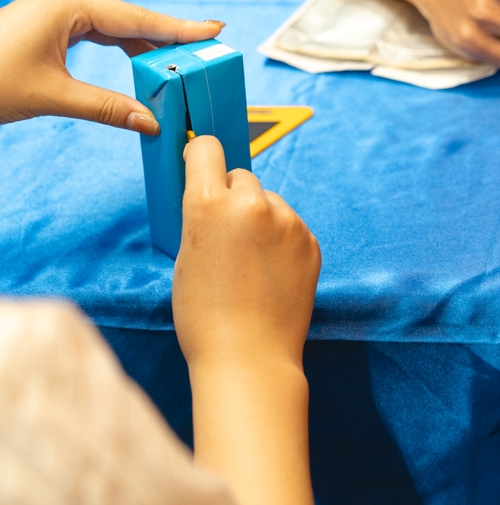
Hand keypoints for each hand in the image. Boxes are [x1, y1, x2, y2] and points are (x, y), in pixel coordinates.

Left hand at [0, 0, 222, 134]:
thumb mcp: (55, 97)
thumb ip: (109, 108)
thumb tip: (153, 123)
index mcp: (69, 6)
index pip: (137, 19)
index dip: (178, 28)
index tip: (214, 28)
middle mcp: (67, 1)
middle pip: (133, 20)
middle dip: (170, 37)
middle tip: (208, 47)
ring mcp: (59, 11)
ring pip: (119, 27)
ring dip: (149, 47)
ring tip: (184, 62)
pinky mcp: (53, 24)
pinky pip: (101, 34)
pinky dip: (126, 49)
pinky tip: (147, 63)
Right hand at [172, 136, 320, 368]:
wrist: (249, 356)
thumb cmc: (204, 315)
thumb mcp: (185, 256)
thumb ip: (199, 217)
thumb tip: (209, 193)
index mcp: (208, 203)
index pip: (206, 148)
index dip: (200, 157)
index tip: (200, 168)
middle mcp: (251, 204)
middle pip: (240, 177)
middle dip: (231, 197)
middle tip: (226, 235)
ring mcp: (286, 222)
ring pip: (269, 201)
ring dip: (260, 217)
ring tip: (250, 261)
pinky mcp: (310, 240)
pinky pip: (290, 225)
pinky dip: (281, 239)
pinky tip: (271, 271)